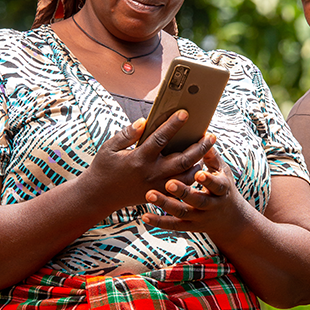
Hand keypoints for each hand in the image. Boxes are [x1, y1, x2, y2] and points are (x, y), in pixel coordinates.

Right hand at [88, 110, 214, 210]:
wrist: (99, 196)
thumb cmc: (104, 168)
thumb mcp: (109, 148)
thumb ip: (127, 134)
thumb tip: (143, 121)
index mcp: (139, 158)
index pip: (161, 138)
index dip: (174, 124)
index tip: (185, 113)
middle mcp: (151, 173)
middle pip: (183, 159)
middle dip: (199, 147)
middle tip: (211, 136)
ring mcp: (157, 186)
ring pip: (187, 176)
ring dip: (199, 163)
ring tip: (207, 150)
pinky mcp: (159, 195)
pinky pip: (181, 188)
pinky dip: (191, 178)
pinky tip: (197, 166)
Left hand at [141, 146, 245, 241]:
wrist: (229, 219)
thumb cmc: (223, 186)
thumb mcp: (223, 172)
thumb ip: (212, 157)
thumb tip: (206, 135)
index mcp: (222, 189)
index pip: (216, 184)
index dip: (207, 179)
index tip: (197, 171)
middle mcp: (211, 205)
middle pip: (197, 199)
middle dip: (183, 192)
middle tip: (168, 182)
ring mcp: (199, 217)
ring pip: (182, 212)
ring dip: (166, 204)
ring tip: (150, 195)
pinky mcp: (189, 225)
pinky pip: (172, 225)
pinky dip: (159, 221)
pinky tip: (145, 216)